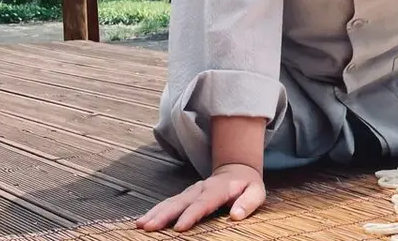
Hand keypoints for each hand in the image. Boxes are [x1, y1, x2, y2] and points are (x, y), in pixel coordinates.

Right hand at [136, 163, 265, 231]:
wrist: (237, 168)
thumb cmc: (247, 185)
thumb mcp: (256, 192)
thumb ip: (248, 203)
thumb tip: (236, 215)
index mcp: (218, 189)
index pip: (203, 203)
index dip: (191, 215)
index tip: (179, 227)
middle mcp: (201, 188)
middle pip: (180, 202)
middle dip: (164, 215)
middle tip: (149, 226)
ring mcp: (191, 191)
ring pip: (171, 202)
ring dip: (155, 213)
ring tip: (141, 225)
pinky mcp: (185, 195)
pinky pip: (169, 203)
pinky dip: (155, 211)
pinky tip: (143, 221)